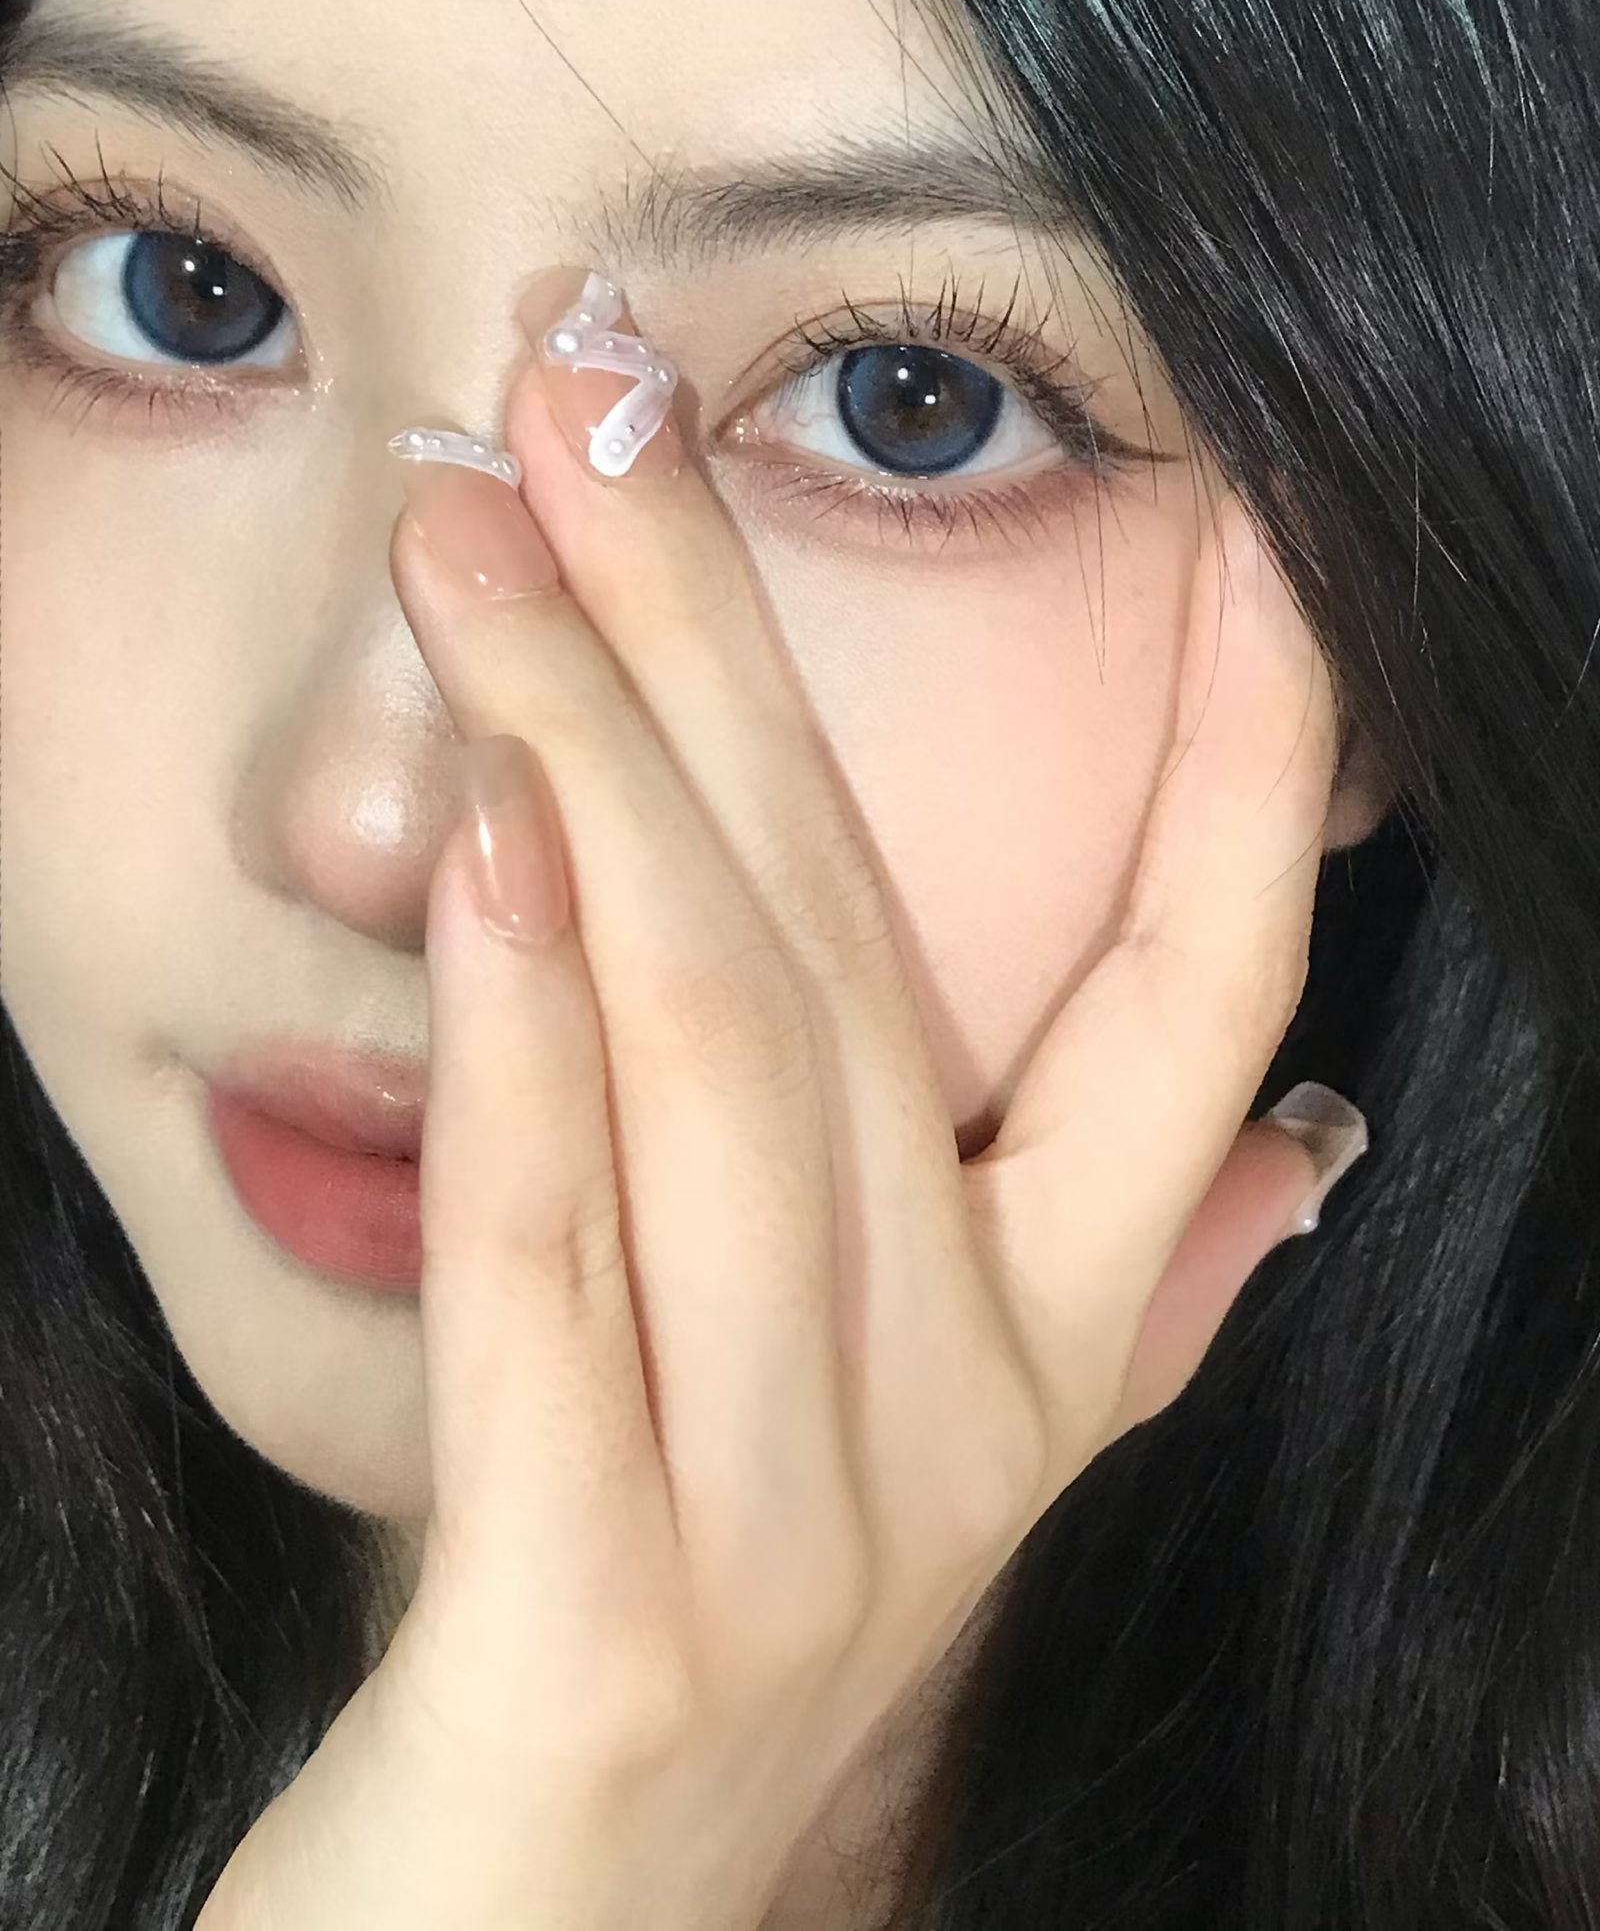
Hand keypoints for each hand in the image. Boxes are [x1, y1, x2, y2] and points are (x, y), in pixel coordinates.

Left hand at [196, 267, 1360, 1930]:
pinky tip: (475, 845)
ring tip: (504, 536)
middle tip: (613, 388)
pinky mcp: (594, 1637)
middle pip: (864, 966)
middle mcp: (957, 1423)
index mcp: (1045, 1357)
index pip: (1192, 1005)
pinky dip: (521, 1055)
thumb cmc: (715, 1637)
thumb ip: (1129, 1292)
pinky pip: (563, 1291)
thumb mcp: (933, 1456)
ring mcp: (794, 1536)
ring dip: (609, 780)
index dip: (1250, 766)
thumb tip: (1297, 1124)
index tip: (1243, 531)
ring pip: (726, 1086)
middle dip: (739, 653)